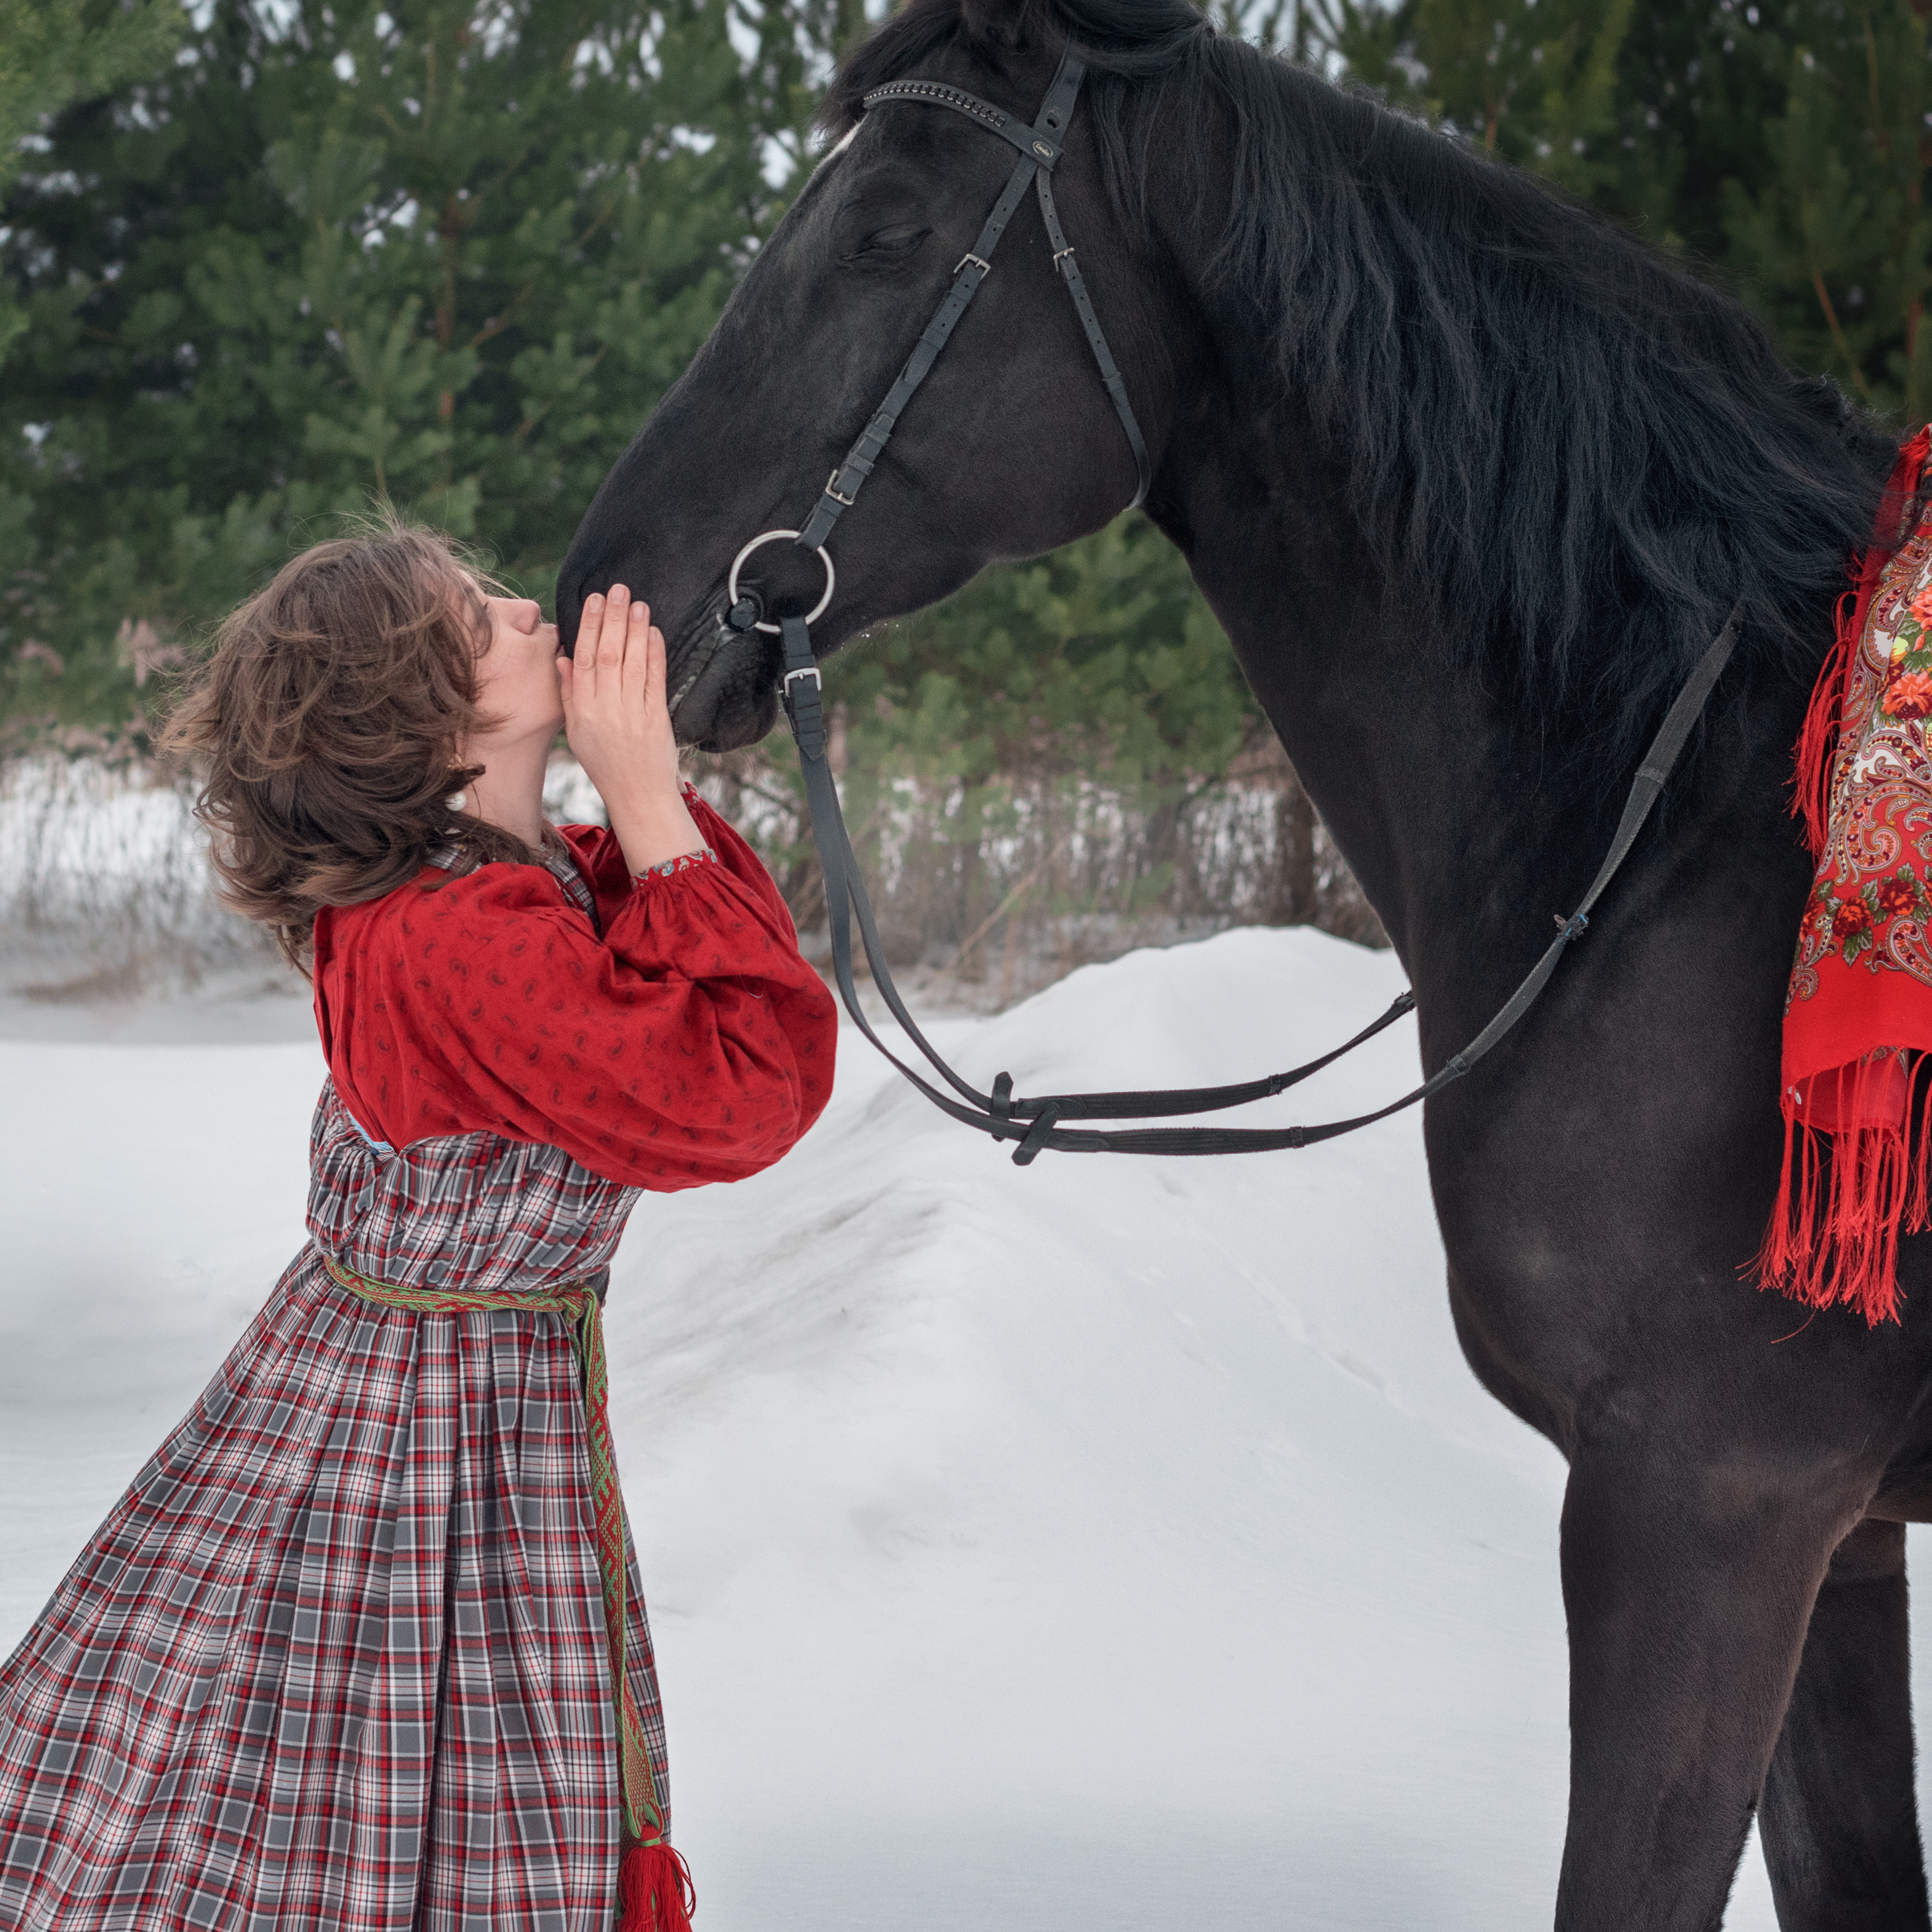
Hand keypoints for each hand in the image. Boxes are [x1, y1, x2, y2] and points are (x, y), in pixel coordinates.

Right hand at [558, 584, 704, 874]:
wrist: (637, 794)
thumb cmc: (606, 762)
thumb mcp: (577, 731)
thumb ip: (569, 693)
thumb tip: (562, 658)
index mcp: (581, 709)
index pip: (582, 658)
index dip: (587, 625)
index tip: (592, 599)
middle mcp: (604, 707)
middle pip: (606, 653)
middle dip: (611, 618)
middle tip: (617, 589)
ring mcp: (631, 712)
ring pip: (630, 662)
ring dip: (634, 629)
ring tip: (637, 603)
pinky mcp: (655, 717)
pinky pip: (654, 679)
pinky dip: (654, 653)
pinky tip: (653, 632)